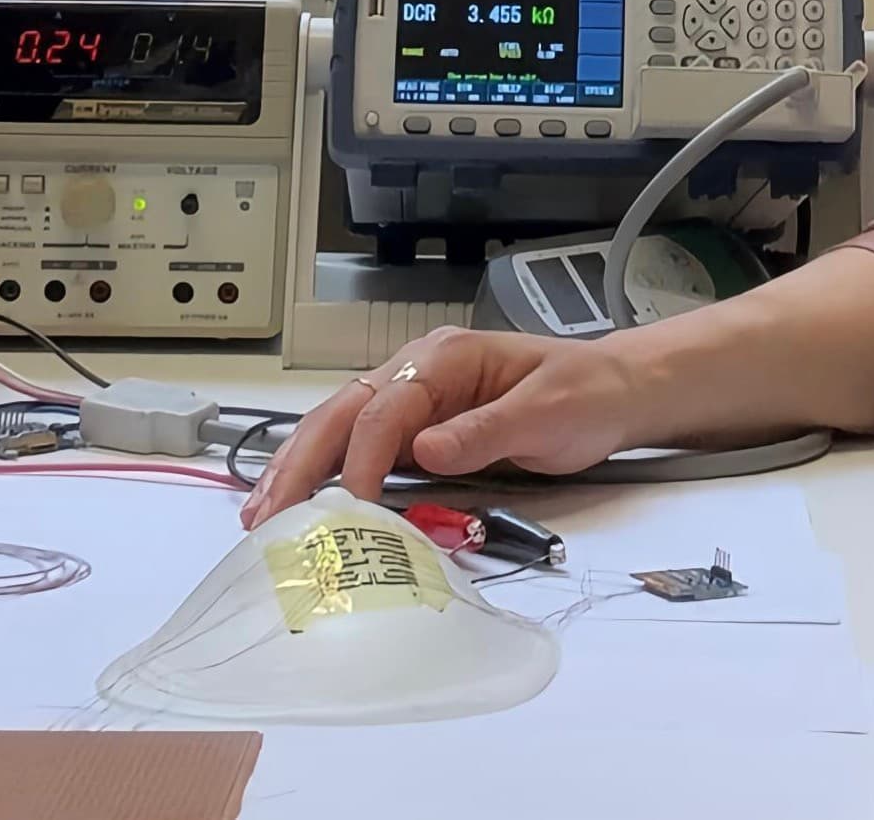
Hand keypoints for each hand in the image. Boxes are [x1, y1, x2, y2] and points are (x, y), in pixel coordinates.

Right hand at [239, 327, 642, 528]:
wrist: (613, 393)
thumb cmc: (583, 396)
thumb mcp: (546, 412)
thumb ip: (486, 429)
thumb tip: (424, 450)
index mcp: (447, 357)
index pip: (387, 409)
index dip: (360, 460)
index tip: (346, 510)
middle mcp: (420, 370)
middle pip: (344, 411)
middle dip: (301, 462)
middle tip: (265, 516)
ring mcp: (415, 396)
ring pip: (340, 424)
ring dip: (298, 466)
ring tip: (260, 513)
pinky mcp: (418, 424)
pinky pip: (359, 443)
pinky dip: (323, 470)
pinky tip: (298, 499)